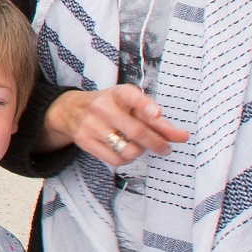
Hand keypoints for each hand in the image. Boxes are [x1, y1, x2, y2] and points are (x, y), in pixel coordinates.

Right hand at [46, 85, 189, 168]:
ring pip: (127, 148)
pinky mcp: (85, 141)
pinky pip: (115, 159)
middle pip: (136, 131)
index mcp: (118, 93)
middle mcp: (103, 106)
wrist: (71, 110)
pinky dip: (127, 159)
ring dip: (140, 151)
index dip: (146, 106)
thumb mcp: (130, 105)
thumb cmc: (111, 107)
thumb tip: (180, 136)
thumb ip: (155, 120)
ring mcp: (92, 124)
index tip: (157, 113)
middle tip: (166, 149)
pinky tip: (126, 151)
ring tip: (139, 146)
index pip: (132, 96)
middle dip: (157, 143)